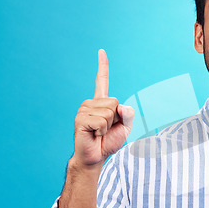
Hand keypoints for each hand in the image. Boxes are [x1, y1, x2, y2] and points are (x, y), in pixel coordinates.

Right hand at [72, 49, 134, 168]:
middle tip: (106, 129)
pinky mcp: (81, 119)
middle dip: (116, 118)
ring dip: (109, 125)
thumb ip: (127, 114)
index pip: (102, 81)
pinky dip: (102, 130)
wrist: (95, 156)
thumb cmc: (109, 141)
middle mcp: (91, 103)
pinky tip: (94, 134)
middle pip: (114, 102)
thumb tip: (120, 106)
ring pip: (109, 112)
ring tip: (99, 132)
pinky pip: (102, 121)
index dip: (103, 66)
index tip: (101, 51)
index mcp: (102, 102)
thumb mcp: (125, 127)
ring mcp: (84, 109)